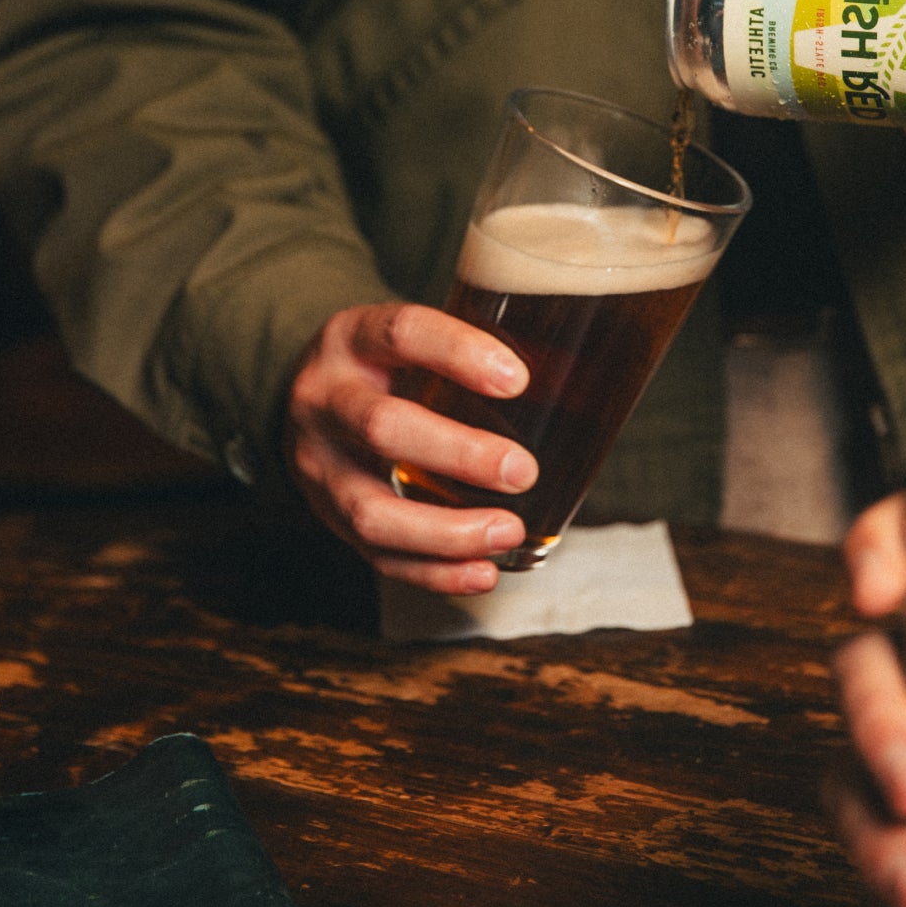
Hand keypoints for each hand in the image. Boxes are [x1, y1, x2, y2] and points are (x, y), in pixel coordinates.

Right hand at [286, 301, 537, 594]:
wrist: (313, 397)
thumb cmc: (388, 366)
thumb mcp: (412, 339)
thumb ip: (473, 352)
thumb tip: (592, 372)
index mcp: (353, 338)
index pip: (403, 334)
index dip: (460, 354)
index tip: (520, 380)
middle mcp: (324, 399)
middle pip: (383, 427)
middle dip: (459, 454)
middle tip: (523, 471)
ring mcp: (318, 465)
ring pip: (371, 510)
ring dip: (446, 530)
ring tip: (508, 532)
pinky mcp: (329, 517)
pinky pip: (377, 556)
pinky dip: (435, 572)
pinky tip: (484, 572)